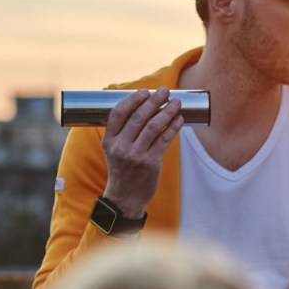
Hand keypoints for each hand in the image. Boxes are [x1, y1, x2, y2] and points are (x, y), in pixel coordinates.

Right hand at [100, 88, 183, 217]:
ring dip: (167, 111)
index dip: (133, 100)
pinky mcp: (150, 162)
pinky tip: (179, 119)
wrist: (125, 197)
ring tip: (176, 102)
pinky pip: (164, 140)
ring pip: (154, 126)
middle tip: (165, 91)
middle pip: (139, 117)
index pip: (118, 113)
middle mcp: (121, 146)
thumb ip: (122, 132)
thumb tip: (141, 108)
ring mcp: (136, 155)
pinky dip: (173, 127)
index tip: (145, 91)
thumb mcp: (114, 150)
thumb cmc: (123, 170)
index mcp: (109, 141)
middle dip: (154, 101)